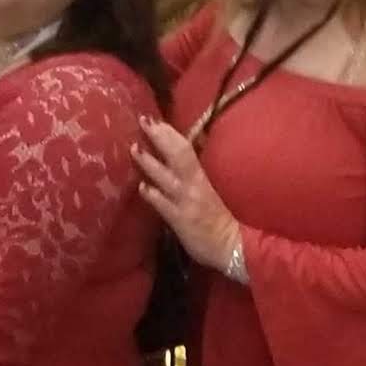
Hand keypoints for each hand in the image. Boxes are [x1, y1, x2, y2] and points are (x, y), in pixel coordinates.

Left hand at [133, 118, 239, 271]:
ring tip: (134, 149)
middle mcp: (193, 186)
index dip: (169, 133)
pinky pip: (165, 205)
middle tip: (143, 121)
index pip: (185, 149)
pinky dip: (152, 195)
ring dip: (149, 162)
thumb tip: (171, 162)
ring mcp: (186, 202)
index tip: (154, 119)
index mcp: (201, 177)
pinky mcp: (181, 220)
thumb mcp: (205, 192)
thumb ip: (189, 177)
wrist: (231, 246)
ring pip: (167, 177)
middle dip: (159, 137)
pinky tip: (142, 187)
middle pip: (177, 155)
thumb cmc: (217, 220)